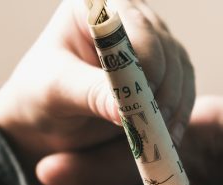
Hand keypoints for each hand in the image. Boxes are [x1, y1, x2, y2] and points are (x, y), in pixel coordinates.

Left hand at [0, 0, 193, 168]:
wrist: (45, 120)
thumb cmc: (40, 95)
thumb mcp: (56, 92)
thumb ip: (90, 94)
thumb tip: (125, 110)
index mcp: (96, 8)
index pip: (134, 25)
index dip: (143, 62)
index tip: (139, 100)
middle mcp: (127, 18)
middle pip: (163, 46)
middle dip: (161, 88)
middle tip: (152, 123)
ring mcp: (150, 42)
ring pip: (179, 67)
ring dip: (174, 103)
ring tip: (160, 135)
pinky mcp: (164, 69)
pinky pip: (183, 87)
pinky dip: (179, 112)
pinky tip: (168, 135)